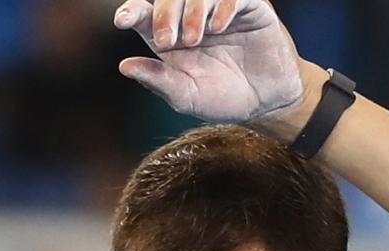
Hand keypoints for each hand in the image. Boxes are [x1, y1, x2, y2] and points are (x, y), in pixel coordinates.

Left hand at [113, 0, 309, 125]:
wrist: (265, 102)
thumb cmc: (221, 98)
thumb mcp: (184, 95)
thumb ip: (157, 79)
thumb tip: (124, 66)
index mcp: (169, 37)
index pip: (143, 13)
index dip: (131, 11)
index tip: (123, 21)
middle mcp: (191, 18)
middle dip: (164, 13)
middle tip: (167, 40)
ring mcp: (220, 10)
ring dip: (191, 9)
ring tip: (194, 39)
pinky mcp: (250, 8)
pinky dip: (222, 5)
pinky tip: (218, 28)